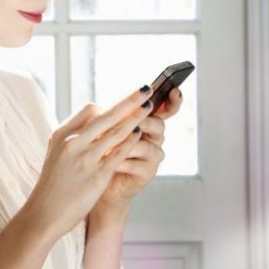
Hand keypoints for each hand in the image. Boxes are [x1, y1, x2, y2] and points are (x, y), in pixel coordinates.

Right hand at [27, 86, 153, 238]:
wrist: (44, 213)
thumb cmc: (53, 184)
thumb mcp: (57, 153)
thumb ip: (75, 137)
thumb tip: (95, 122)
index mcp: (62, 134)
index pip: (89, 110)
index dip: (109, 106)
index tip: (123, 104)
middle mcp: (73, 142)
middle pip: (107, 114)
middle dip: (129, 100)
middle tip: (145, 89)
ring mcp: (85, 158)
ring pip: (116, 131)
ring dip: (135, 117)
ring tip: (149, 107)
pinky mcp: (97, 175)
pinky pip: (119, 152)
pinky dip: (131, 140)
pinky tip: (140, 134)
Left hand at [97, 87, 184, 207]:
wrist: (94, 178)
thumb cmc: (99, 149)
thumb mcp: (103, 128)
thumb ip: (110, 115)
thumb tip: (103, 106)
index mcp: (146, 121)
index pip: (165, 108)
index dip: (173, 100)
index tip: (174, 90)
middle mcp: (153, 137)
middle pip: (158, 125)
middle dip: (145, 122)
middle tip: (133, 122)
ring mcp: (152, 156)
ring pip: (148, 146)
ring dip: (128, 144)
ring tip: (110, 146)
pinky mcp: (147, 173)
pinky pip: (139, 165)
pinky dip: (123, 162)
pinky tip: (111, 163)